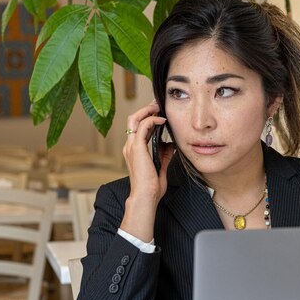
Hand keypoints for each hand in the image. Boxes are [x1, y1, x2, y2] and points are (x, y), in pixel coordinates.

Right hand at [120, 101, 172, 241]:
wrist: (146, 196)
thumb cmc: (152, 186)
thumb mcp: (160, 166)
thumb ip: (164, 155)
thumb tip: (170, 145)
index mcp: (134, 150)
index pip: (137, 127)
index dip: (147, 117)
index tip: (160, 112)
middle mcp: (129, 146)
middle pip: (133, 118)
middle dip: (146, 109)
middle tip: (159, 103)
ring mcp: (131, 146)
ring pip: (135, 118)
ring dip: (148, 110)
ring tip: (159, 107)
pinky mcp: (137, 148)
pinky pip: (143, 126)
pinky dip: (152, 120)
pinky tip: (162, 120)